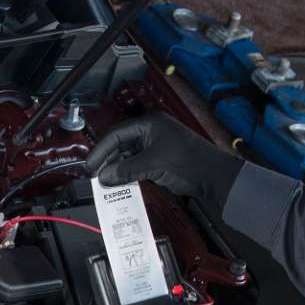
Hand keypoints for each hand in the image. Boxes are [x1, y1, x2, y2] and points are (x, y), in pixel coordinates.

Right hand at [85, 113, 244, 216]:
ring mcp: (154, 144)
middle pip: (120, 144)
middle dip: (107, 160)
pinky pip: (136, 163)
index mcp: (149, 123)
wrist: (214, 176)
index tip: (90, 165)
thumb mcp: (154, 164)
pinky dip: (127, 172)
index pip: (116, 134)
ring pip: (127, 155)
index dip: (101, 150)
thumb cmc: (190, 162)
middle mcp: (150, 130)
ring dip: (116, 168)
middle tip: (95, 175)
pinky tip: (120, 182)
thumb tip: (105, 176)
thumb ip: (127, 170)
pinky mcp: (158, 158)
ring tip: (106, 181)